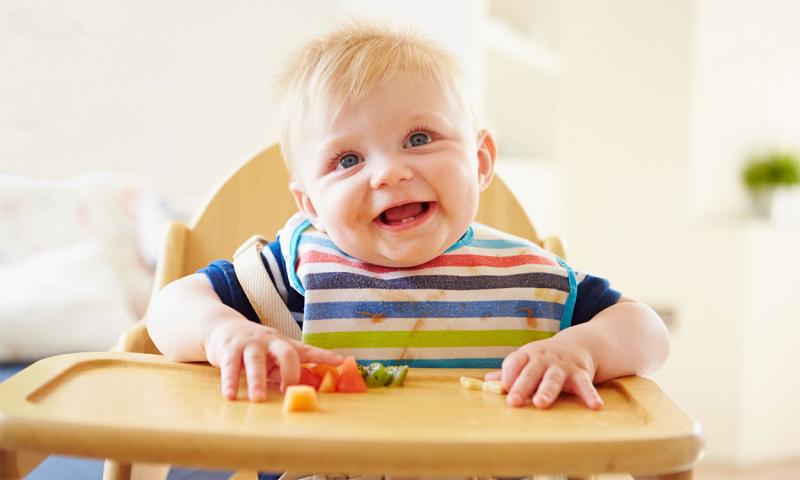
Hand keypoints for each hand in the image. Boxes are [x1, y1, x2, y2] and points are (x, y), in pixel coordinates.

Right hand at [204, 320, 342, 401]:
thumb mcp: (273, 355)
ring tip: (258, 399)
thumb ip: (286, 369)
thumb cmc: (255, 346)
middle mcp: (269, 342)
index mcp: (283, 344)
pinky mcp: (229, 350)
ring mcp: (249, 344)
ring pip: (255, 362)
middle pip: (285, 353)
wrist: (222, 327)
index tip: (340, 361)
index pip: (307, 350)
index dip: (323, 356)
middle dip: (290, 371)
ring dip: (256, 381)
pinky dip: (230, 382)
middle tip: (289, 390)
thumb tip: (306, 387)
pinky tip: (231, 396)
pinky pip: (230, 367)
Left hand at [486, 336, 602, 409]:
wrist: (578, 344)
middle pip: (531, 373)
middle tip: (513, 402)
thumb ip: (510, 372)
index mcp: (528, 355)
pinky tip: (594, 406)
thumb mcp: (527, 360)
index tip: (502, 388)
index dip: (507, 374)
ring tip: (541, 403)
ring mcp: (562, 366)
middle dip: (522, 387)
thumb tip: (487, 382)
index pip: (514, 362)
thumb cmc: (545, 358)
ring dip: (547, 391)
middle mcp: (544, 359)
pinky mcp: (580, 373)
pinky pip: (585, 385)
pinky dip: (590, 395)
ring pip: (553, 379)